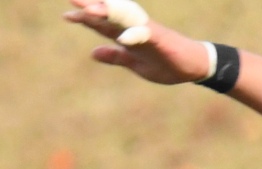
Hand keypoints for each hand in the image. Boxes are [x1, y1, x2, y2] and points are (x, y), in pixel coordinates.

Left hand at [62, 0, 212, 84]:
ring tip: (90, 10)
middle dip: (91, 8)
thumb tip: (93, 53)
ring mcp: (148, 33)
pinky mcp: (162, 40)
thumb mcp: (135, 63)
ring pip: (125, 19)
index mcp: (129, 36)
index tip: (66, 15)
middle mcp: (136, 29)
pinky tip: (122, 35)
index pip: (103, 25)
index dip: (85, 19)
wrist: (194, 66)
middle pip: (110, 16)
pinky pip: (146, 35)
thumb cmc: (166, 63)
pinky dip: (134, 34)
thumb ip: (115, 56)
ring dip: (108, 13)